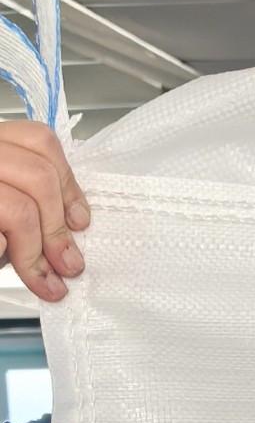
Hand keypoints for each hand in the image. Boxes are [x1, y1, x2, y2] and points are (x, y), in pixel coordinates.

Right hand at [0, 121, 86, 304]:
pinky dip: (7, 256)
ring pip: (20, 209)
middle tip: (67, 264)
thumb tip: (72, 223)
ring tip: (44, 281)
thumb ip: (28, 198)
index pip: (38, 141)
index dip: (68, 184)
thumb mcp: (2, 198)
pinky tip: (2, 264)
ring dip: (37, 253)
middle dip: (58, 229)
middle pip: (38, 176)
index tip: (79, 221)